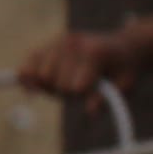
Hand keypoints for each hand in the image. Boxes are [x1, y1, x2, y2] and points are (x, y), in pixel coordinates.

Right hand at [15, 15, 152, 100]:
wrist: (121, 46)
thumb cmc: (123, 69)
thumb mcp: (126, 85)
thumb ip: (109, 99)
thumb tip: (90, 111)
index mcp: (94, 52)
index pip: (75, 86)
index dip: (84, 96)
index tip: (96, 92)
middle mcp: (72, 43)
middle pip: (54, 81)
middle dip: (65, 92)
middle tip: (81, 89)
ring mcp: (56, 42)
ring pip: (37, 76)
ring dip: (49, 87)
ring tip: (65, 84)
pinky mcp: (45, 45)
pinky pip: (25, 67)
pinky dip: (27, 79)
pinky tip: (33, 87)